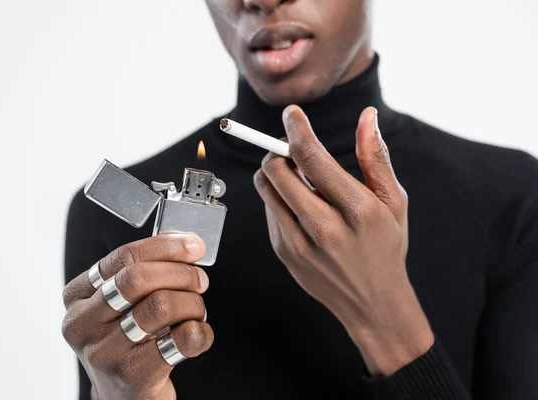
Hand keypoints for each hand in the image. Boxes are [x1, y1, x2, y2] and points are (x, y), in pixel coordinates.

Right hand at [62, 234, 211, 399]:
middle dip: (180, 273)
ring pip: (161, 305)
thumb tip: (186, 243)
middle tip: (199, 281)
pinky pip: (181, 340)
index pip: (123, 257)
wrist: (123, 397)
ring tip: (196, 311)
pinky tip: (198, 334)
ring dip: (192, 303)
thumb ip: (143, 273)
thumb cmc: (126, 342)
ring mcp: (105, 352)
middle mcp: (84, 324)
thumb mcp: (120, 306)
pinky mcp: (133, 375)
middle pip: (137, 279)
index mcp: (78, 297)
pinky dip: (201, 331)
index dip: (165, 246)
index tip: (192, 245)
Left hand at [254, 106, 433, 376]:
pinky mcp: (284, 253)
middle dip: (279, 148)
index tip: (291, 112)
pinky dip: (277, 195)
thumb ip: (376, 157)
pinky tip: (299, 203)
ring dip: (274, 169)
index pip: (312, 159)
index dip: (296, 129)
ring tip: (296, 174)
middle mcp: (325, 229)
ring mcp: (299, 244)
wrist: (373, 302)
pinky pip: (268, 208)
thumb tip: (367, 115)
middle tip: (293, 147)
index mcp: (358, 211)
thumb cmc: (386, 245)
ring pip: (266, 187)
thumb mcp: (393, 202)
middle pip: (278, 170)